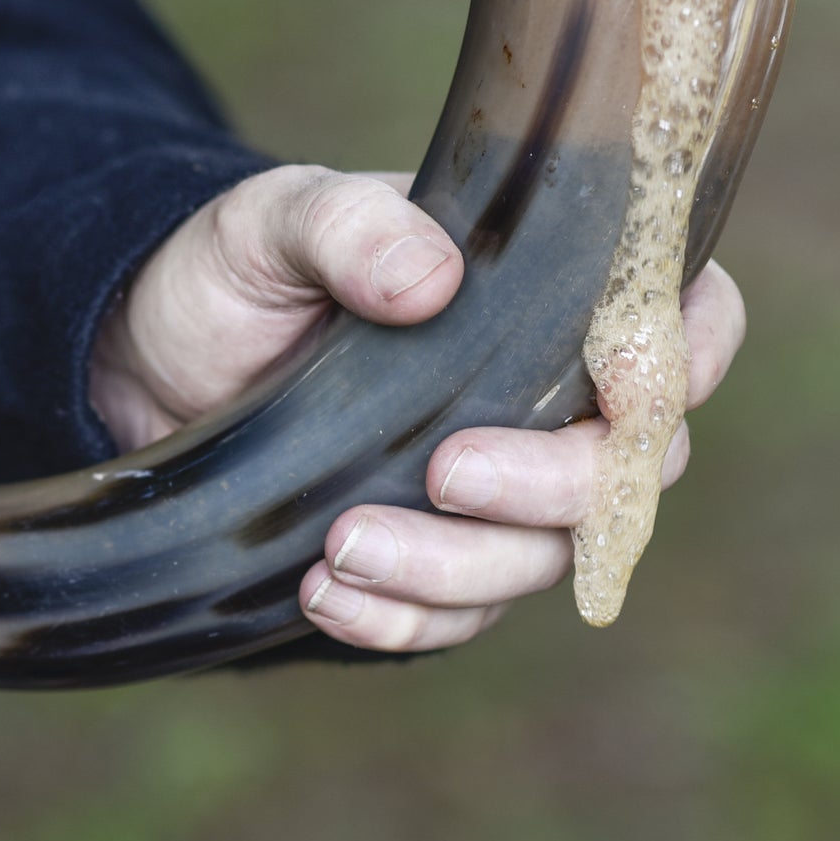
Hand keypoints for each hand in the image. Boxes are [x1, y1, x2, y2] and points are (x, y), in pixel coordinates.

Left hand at [89, 165, 745, 652]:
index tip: (623, 383)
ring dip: (454, 567)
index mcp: (539, 286)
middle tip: (445, 472)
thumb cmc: (238, 267)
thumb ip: (350, 226)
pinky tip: (326, 596)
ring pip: (540, 558)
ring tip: (342, 545)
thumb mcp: (277, 220)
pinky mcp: (429, 552)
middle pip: (626, 466)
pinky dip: (401, 620)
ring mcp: (490, 482)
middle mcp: (537, 392)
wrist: (156, 355)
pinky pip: (454, 615)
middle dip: (551, 485)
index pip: (679, 315)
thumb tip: (433, 279)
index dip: (684, 354)